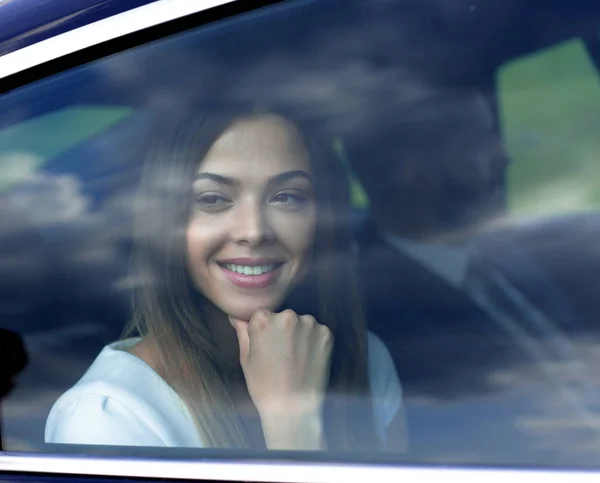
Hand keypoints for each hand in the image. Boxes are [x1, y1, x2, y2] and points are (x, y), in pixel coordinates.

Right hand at [230, 309, 332, 448]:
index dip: (263, 332)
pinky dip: (314, 342)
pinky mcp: (326, 334)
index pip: (261, 315)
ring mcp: (309, 324)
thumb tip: (237, 317)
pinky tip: (308, 360)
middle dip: (282, 331)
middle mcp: (287, 316)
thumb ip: (243, 332)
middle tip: (281, 356)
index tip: (266, 347)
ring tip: (296, 359)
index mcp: (262, 320)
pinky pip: (317, 333)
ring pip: (301, 324)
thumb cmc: (264, 386)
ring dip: (299, 335)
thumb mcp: (246, 359)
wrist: (294, 409)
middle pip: (282, 317)